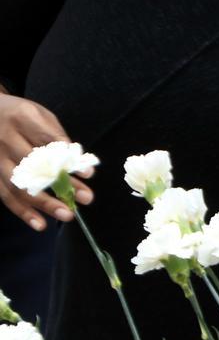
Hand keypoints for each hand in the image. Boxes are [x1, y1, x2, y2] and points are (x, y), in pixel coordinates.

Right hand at [0, 94, 92, 229]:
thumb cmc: (20, 116)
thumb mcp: (39, 115)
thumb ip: (58, 137)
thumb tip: (80, 166)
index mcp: (22, 119)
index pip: (49, 141)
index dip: (70, 159)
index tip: (89, 174)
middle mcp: (6, 138)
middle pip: (36, 165)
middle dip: (63, 184)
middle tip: (86, 198)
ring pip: (20, 185)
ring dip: (44, 203)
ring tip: (67, 215)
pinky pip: (6, 195)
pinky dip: (23, 211)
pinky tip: (40, 224)